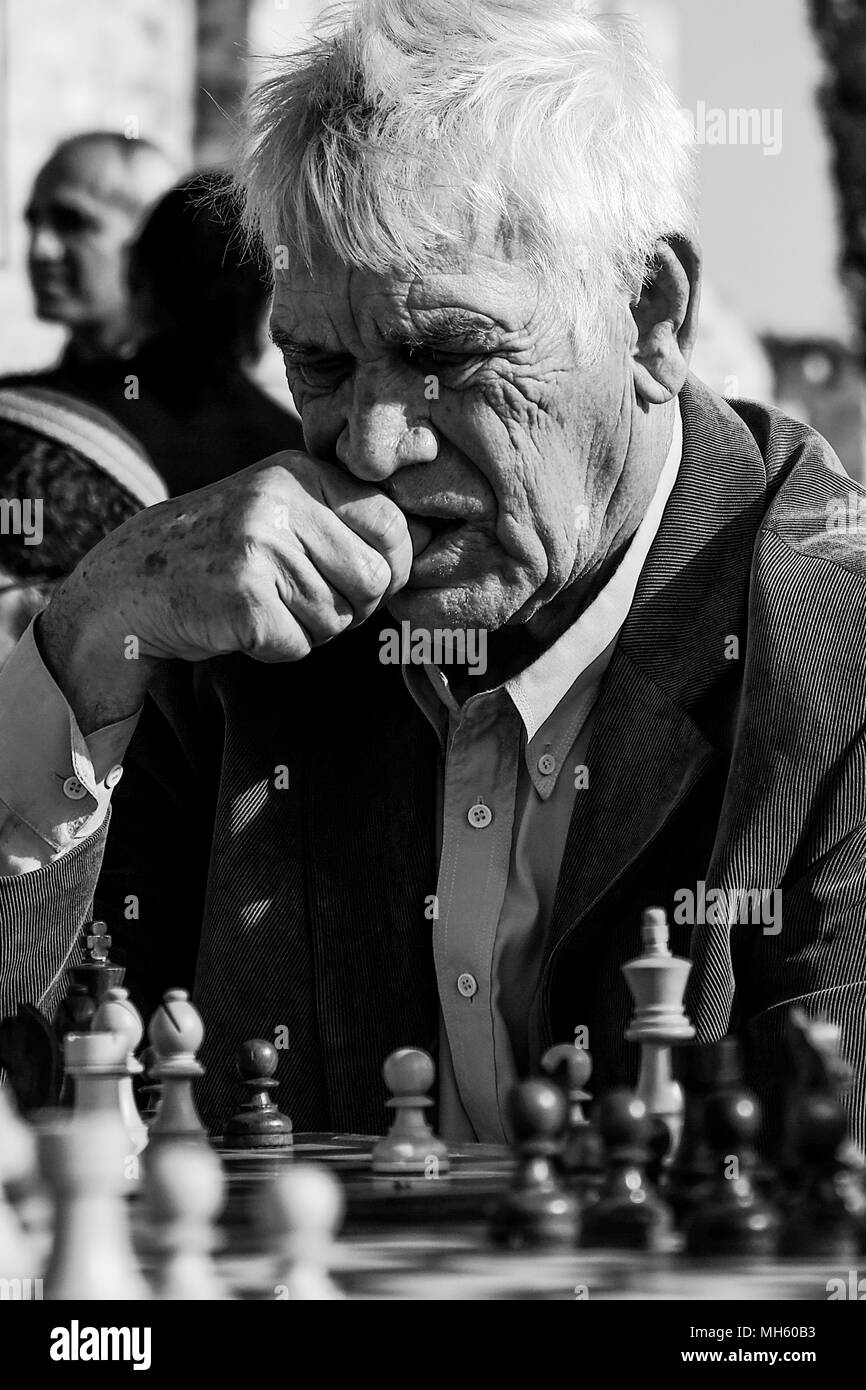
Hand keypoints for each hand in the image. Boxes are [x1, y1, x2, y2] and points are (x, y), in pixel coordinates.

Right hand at [39, 452, 415, 730]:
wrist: (133, 583)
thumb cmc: (223, 553)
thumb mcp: (281, 511)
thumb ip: (343, 519)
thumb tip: (429, 540)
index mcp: (298, 474)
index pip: (392, 523)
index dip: (395, 565)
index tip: (370, 581)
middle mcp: (280, 504)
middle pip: (374, 580)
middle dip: (355, 608)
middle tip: (313, 604)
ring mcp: (258, 549)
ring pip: (338, 619)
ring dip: (310, 629)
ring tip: (267, 607)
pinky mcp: (242, 599)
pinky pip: (298, 645)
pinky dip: (277, 648)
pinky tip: (244, 625)